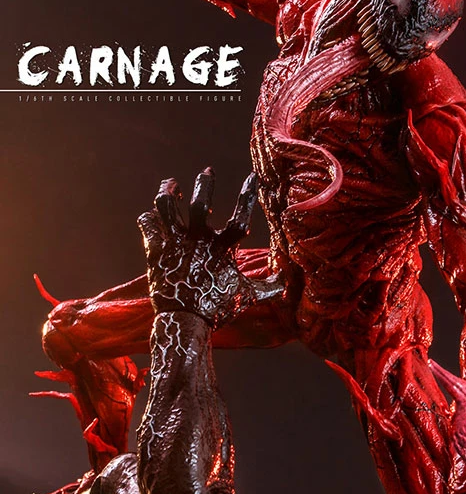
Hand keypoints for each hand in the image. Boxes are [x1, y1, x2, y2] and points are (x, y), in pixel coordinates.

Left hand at [138, 168, 282, 325]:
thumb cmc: (218, 308)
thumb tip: (289, 282)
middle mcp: (198, 240)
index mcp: (222, 248)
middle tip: (207, 171)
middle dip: (204, 185)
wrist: (186, 322)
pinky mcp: (155, 251)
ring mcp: (175, 244)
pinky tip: (151, 216)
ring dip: (168, 192)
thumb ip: (270, 287)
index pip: (240, 216)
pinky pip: (148, 225)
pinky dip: (148, 218)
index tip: (252, 177)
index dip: (248, 195)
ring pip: (166, 206)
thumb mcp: (248, 296)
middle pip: (200, 203)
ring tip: (171, 186)